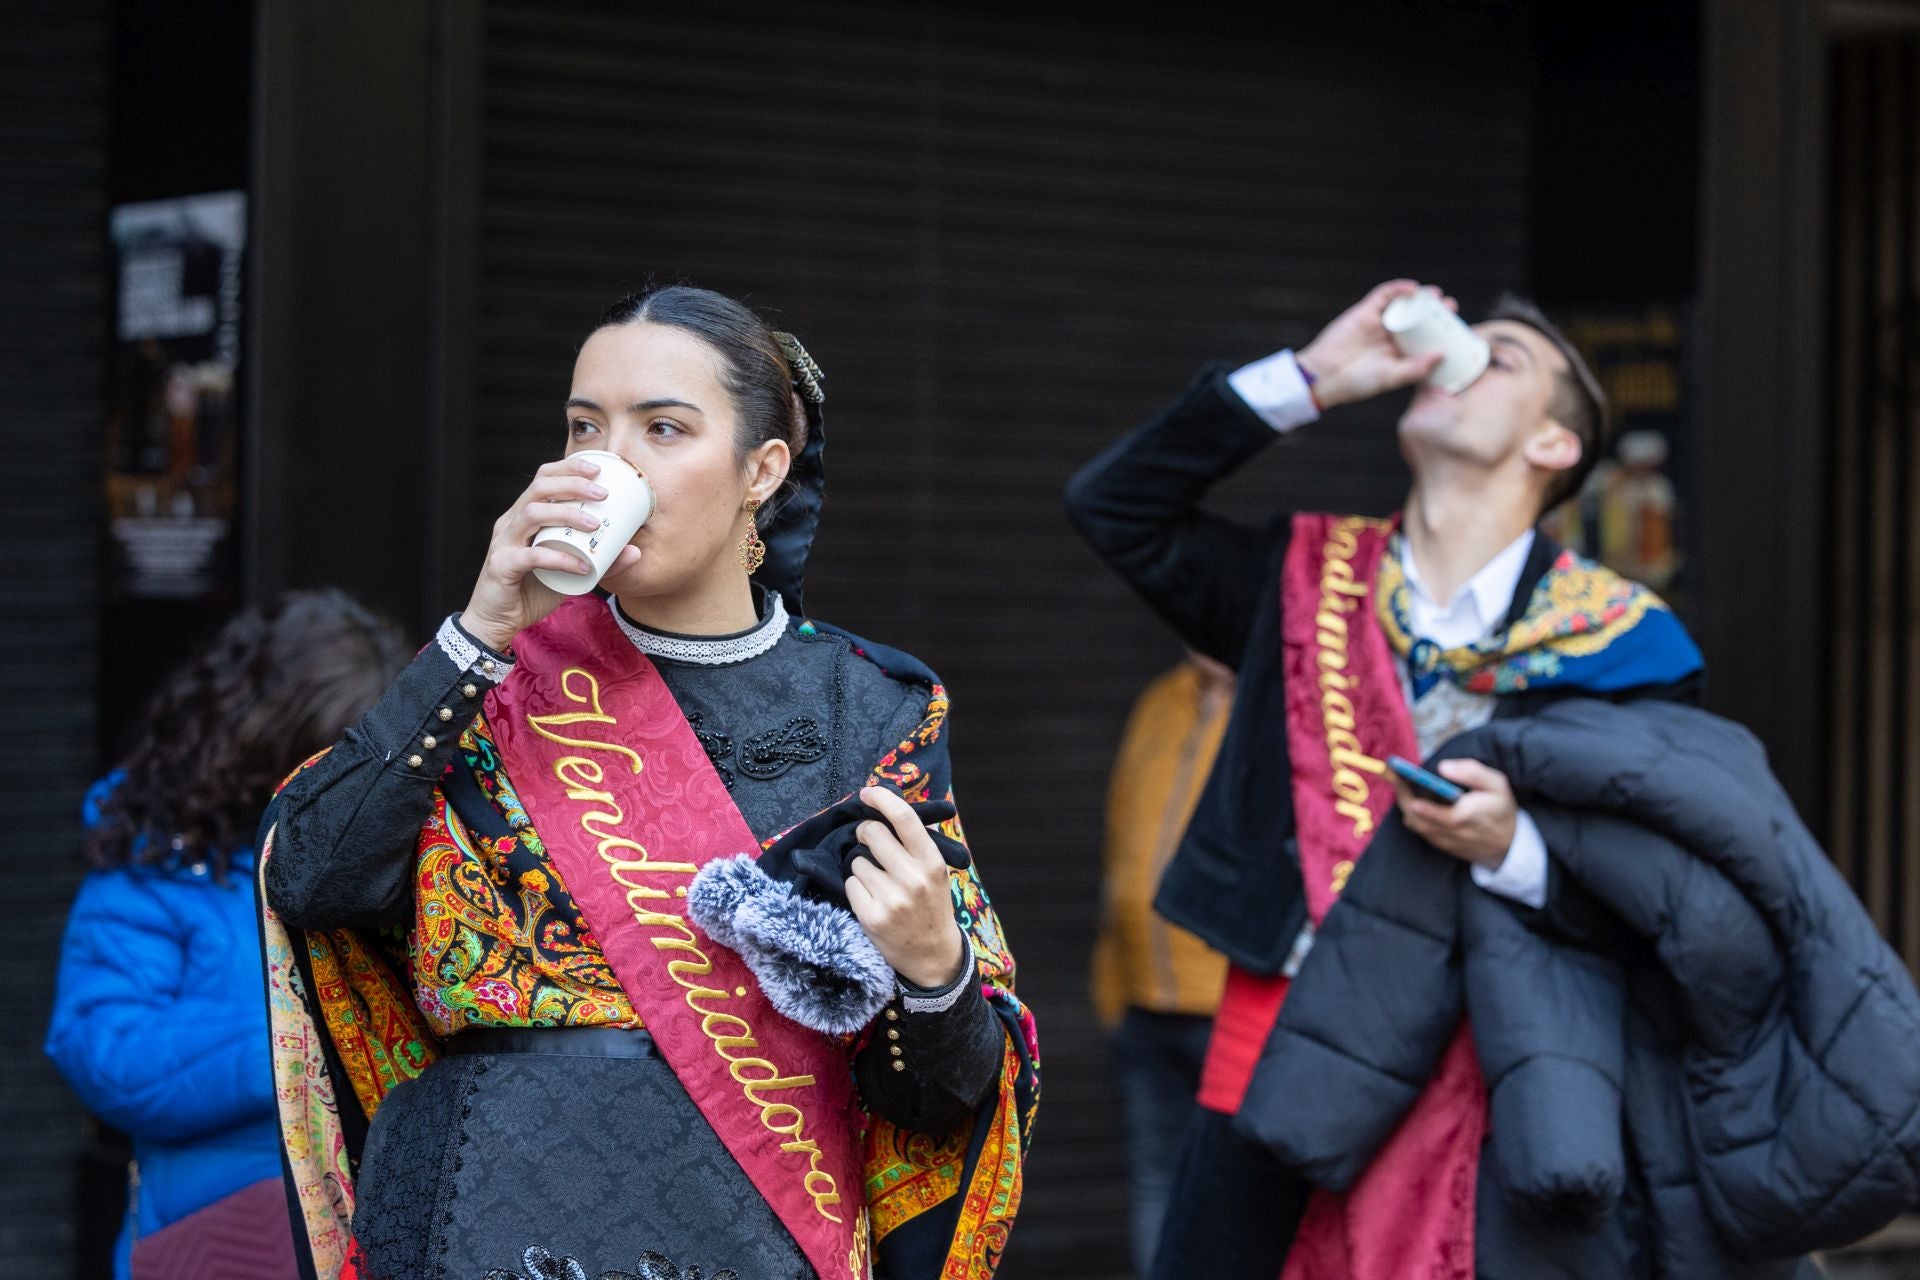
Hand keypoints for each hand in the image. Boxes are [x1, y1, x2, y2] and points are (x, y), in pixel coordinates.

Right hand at [460, 456, 643, 652]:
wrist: (497, 622)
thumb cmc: (532, 590)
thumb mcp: (571, 572)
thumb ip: (600, 561)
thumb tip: (634, 551)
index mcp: (524, 516)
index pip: (543, 478)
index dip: (569, 468)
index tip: (598, 470)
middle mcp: (511, 523)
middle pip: (539, 488)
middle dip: (573, 484)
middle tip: (603, 493)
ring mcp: (504, 543)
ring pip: (532, 513)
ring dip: (567, 514)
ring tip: (595, 524)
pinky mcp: (501, 566)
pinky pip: (531, 556)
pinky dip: (559, 558)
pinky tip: (582, 565)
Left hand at [844, 786, 969, 989]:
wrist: (934, 956)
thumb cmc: (932, 906)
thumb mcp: (935, 872)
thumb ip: (915, 844)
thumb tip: (887, 806)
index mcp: (932, 862)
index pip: (904, 818)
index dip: (882, 799)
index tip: (867, 793)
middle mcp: (913, 879)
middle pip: (872, 833)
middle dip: (865, 834)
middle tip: (869, 842)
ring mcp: (891, 900)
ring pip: (857, 861)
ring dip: (862, 866)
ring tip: (879, 883)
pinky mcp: (872, 917)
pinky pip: (850, 884)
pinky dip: (857, 888)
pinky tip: (872, 899)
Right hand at [1295, 279, 1453, 409]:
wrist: (1326, 376)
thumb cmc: (1357, 382)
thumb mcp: (1392, 377)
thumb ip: (1416, 368)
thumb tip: (1442, 354)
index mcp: (1398, 353)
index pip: (1424, 337)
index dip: (1440, 330)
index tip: (1456, 327)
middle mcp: (1390, 336)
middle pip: (1417, 317)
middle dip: (1434, 310)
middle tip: (1450, 306)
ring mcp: (1377, 322)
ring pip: (1402, 304)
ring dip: (1420, 297)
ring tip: (1436, 295)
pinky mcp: (1364, 311)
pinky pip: (1383, 294)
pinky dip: (1398, 288)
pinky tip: (1412, 288)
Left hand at [1395, 758, 1516, 869]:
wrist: (1509, 843)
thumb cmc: (1501, 809)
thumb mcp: (1497, 784)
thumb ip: (1472, 772)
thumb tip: (1443, 767)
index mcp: (1464, 816)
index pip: (1432, 811)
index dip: (1412, 796)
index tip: (1399, 777)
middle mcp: (1450, 832)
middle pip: (1415, 817)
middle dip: (1402, 796)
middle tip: (1396, 776)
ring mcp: (1444, 841)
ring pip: (1415, 825)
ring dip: (1406, 805)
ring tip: (1403, 784)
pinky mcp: (1441, 845)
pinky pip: (1420, 831)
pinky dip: (1414, 815)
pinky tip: (1414, 800)